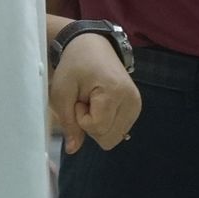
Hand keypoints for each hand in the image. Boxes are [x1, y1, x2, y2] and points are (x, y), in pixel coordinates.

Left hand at [52, 32, 140, 152]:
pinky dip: (107, 123)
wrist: (93, 46)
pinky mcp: (136, 108)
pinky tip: (101, 105)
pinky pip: (119, 131)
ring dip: (99, 125)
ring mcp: (137, 105)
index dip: (81, 118)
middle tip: (85, 102)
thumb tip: (72, 151)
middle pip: (108, 138)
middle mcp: (132, 101)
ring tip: (93, 102)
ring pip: (114, 137)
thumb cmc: (74, 66)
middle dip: (91, 125)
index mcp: (115, 92)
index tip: (78, 99)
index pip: (97, 127)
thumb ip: (68, 123)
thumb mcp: (61, 92)